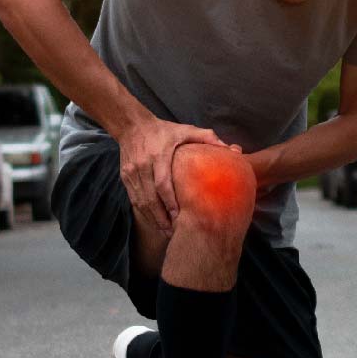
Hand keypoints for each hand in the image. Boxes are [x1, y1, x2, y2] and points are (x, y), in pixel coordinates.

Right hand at [116, 117, 241, 236]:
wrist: (132, 125)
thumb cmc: (164, 130)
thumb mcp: (186, 130)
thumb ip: (208, 138)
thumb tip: (231, 149)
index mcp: (159, 155)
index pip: (162, 184)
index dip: (169, 202)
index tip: (178, 216)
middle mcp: (143, 166)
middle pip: (150, 198)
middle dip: (161, 217)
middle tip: (173, 232)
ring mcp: (131, 173)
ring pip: (141, 202)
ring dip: (152, 218)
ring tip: (165, 231)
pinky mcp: (125, 177)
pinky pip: (134, 199)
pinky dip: (144, 212)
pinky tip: (154, 221)